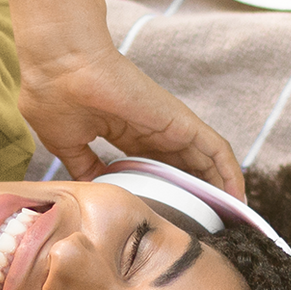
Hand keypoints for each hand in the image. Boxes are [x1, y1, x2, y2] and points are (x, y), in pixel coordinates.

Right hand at [17, 36, 244, 201]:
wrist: (61, 64)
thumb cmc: (53, 94)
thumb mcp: (64, 141)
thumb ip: (81, 165)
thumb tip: (92, 188)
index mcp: (118, 131)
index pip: (148, 166)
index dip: (157, 189)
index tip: (160, 216)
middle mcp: (146, 129)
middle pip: (179, 166)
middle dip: (192, 194)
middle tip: (202, 225)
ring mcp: (165, 125)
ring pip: (202, 161)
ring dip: (217, 188)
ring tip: (228, 217)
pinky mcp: (180, 121)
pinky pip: (215, 150)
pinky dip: (229, 173)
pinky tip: (237, 197)